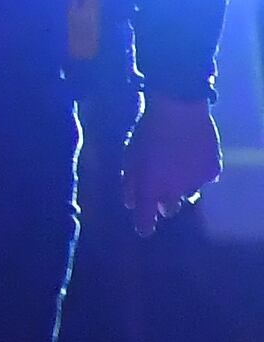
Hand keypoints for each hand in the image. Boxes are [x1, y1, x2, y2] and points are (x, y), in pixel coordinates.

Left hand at [126, 94, 222, 233]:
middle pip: (170, 209)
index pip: (146, 218)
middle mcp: (174, 191)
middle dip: (165, 203)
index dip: (144, 226)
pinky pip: (204, 178)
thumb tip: (130, 204)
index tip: (144, 231)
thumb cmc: (148, 132)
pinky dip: (198, 171)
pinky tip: (192, 154)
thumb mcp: (130, 157)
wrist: (179, 110)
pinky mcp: (212, 171)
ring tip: (176, 162)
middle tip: (161, 185)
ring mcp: (196, 182)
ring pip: (188, 193)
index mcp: (150, 188)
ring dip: (182, 185)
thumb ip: (130, 183)